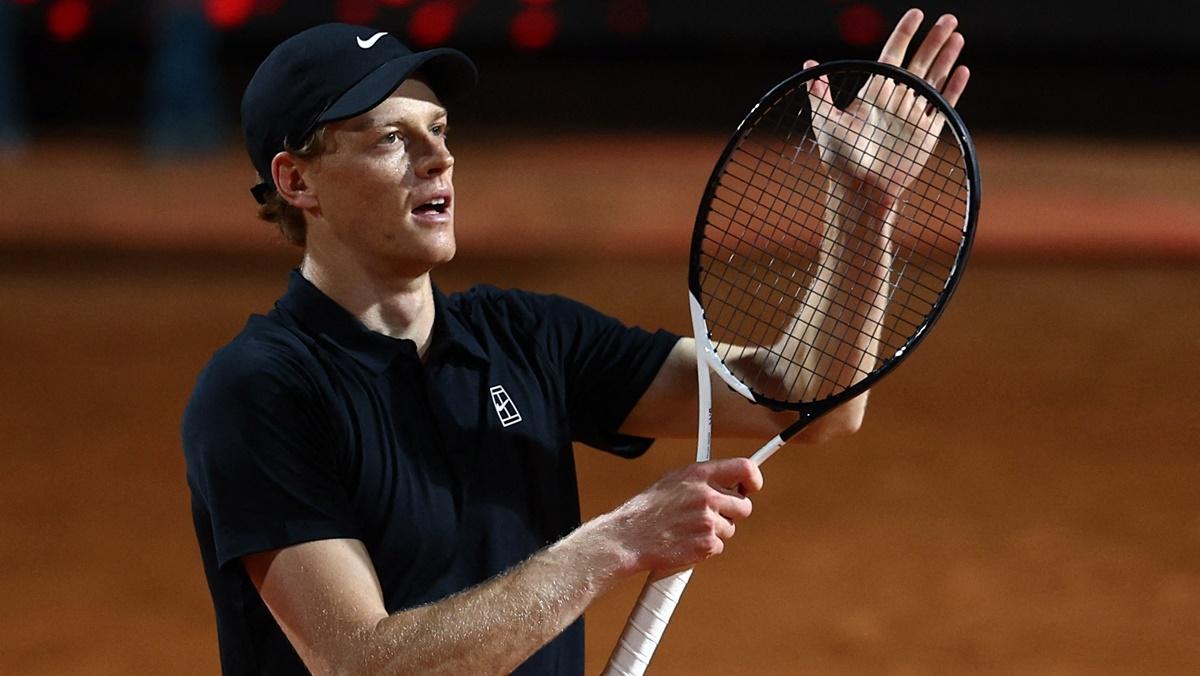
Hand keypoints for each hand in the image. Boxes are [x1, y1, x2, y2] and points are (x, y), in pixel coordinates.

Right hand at [609, 458, 763, 572]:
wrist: (629, 537)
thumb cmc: (648, 510)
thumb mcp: (673, 481)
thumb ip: (702, 480)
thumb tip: (728, 481)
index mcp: (699, 475)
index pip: (745, 468)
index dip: (753, 479)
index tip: (752, 486)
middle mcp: (707, 495)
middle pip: (744, 506)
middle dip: (732, 513)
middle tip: (712, 515)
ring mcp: (708, 521)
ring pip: (730, 529)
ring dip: (715, 531)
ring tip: (689, 529)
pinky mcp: (707, 545)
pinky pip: (719, 546)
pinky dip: (706, 547)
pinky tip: (687, 541)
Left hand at [806, 9, 969, 205]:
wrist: (861, 189)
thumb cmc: (840, 158)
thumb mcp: (826, 122)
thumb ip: (819, 93)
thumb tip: (810, 64)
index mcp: (874, 93)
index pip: (892, 55)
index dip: (904, 33)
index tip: (916, 13)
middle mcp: (895, 100)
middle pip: (918, 62)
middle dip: (933, 40)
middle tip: (949, 18)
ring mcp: (913, 115)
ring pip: (934, 79)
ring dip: (946, 58)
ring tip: (957, 36)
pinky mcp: (927, 132)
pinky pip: (943, 105)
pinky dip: (953, 88)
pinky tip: (962, 70)